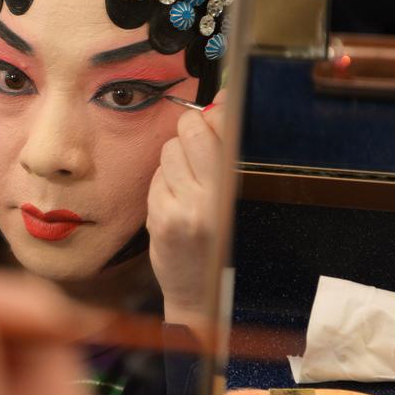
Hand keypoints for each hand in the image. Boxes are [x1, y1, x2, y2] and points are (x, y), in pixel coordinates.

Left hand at [147, 91, 224, 326]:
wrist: (200, 293)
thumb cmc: (220, 241)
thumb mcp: (233, 195)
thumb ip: (226, 149)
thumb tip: (220, 102)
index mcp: (238, 190)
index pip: (226, 130)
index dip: (218, 113)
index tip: (218, 111)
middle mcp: (214, 199)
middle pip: (192, 132)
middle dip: (191, 129)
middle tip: (196, 147)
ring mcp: (184, 209)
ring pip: (169, 151)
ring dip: (175, 160)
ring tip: (186, 185)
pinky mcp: (161, 218)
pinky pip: (156, 178)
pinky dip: (162, 184)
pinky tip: (173, 204)